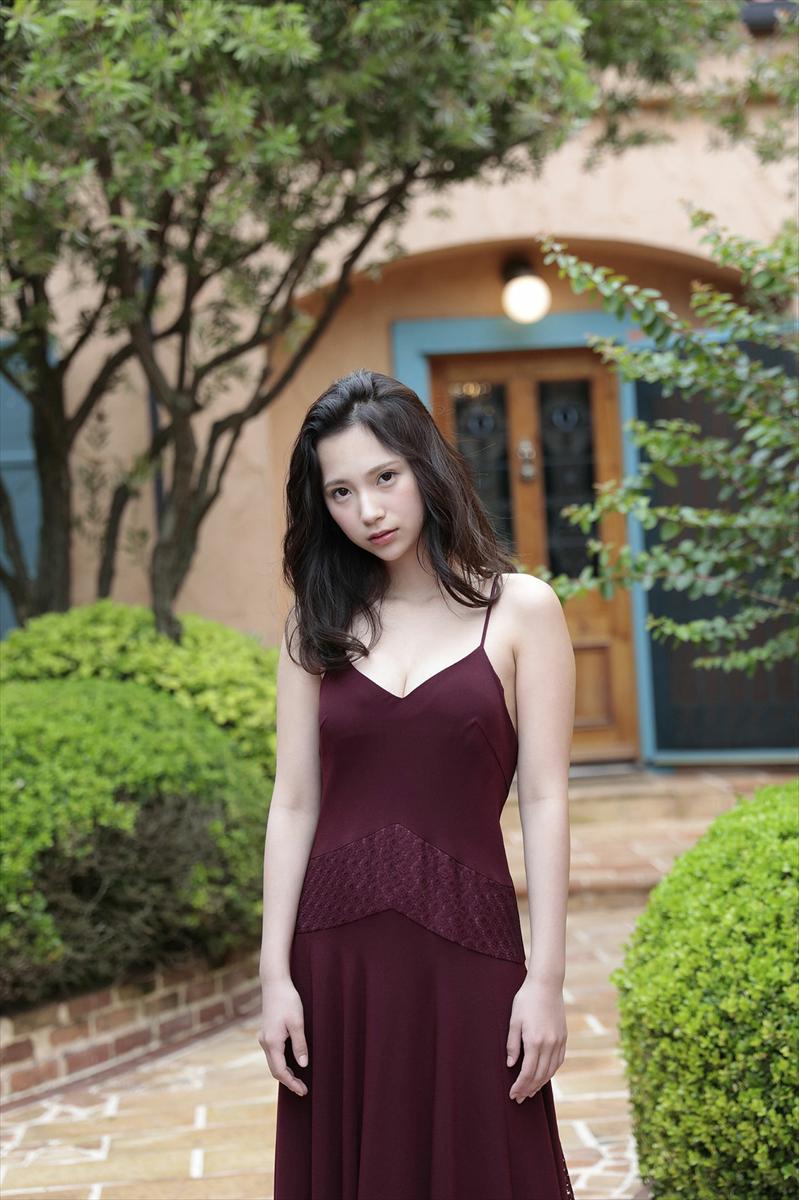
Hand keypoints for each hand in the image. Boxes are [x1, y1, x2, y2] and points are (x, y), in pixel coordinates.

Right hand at [258, 976, 309, 1097]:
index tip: (303, 1091)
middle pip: (275, 1070)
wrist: (275, 983)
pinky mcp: (266, 1032)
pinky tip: (291, 1063)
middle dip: (288, 1081)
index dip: (292, 1083)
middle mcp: (264, 1042)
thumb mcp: (297, 1023)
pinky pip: (273, 1054)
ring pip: (273, 1062)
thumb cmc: (288, 1000)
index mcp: (272, 1042)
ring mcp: (264, 1037)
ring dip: (285, 1072)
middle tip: (303, 1089)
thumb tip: (302, 1065)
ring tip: (299, 1080)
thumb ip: (300, 1045)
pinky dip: (281, 1062)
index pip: (281, 1071)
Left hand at [506, 977, 566, 1103]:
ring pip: (551, 1070)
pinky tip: (544, 1076)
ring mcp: (558, 1041)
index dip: (520, 1086)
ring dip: (540, 1083)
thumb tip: (511, 1065)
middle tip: (519, 1098)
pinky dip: (551, 1072)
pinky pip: (558, 1061)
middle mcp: (549, 1044)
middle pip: (540, 1075)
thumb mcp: (514, 1020)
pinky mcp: (563, 1037)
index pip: (527, 1072)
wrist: (546, 984)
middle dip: (529, 1089)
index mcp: (534, 1041)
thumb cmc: (526, 1000)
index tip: (513, 1094)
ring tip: (530, 1091)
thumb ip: (512, 1044)